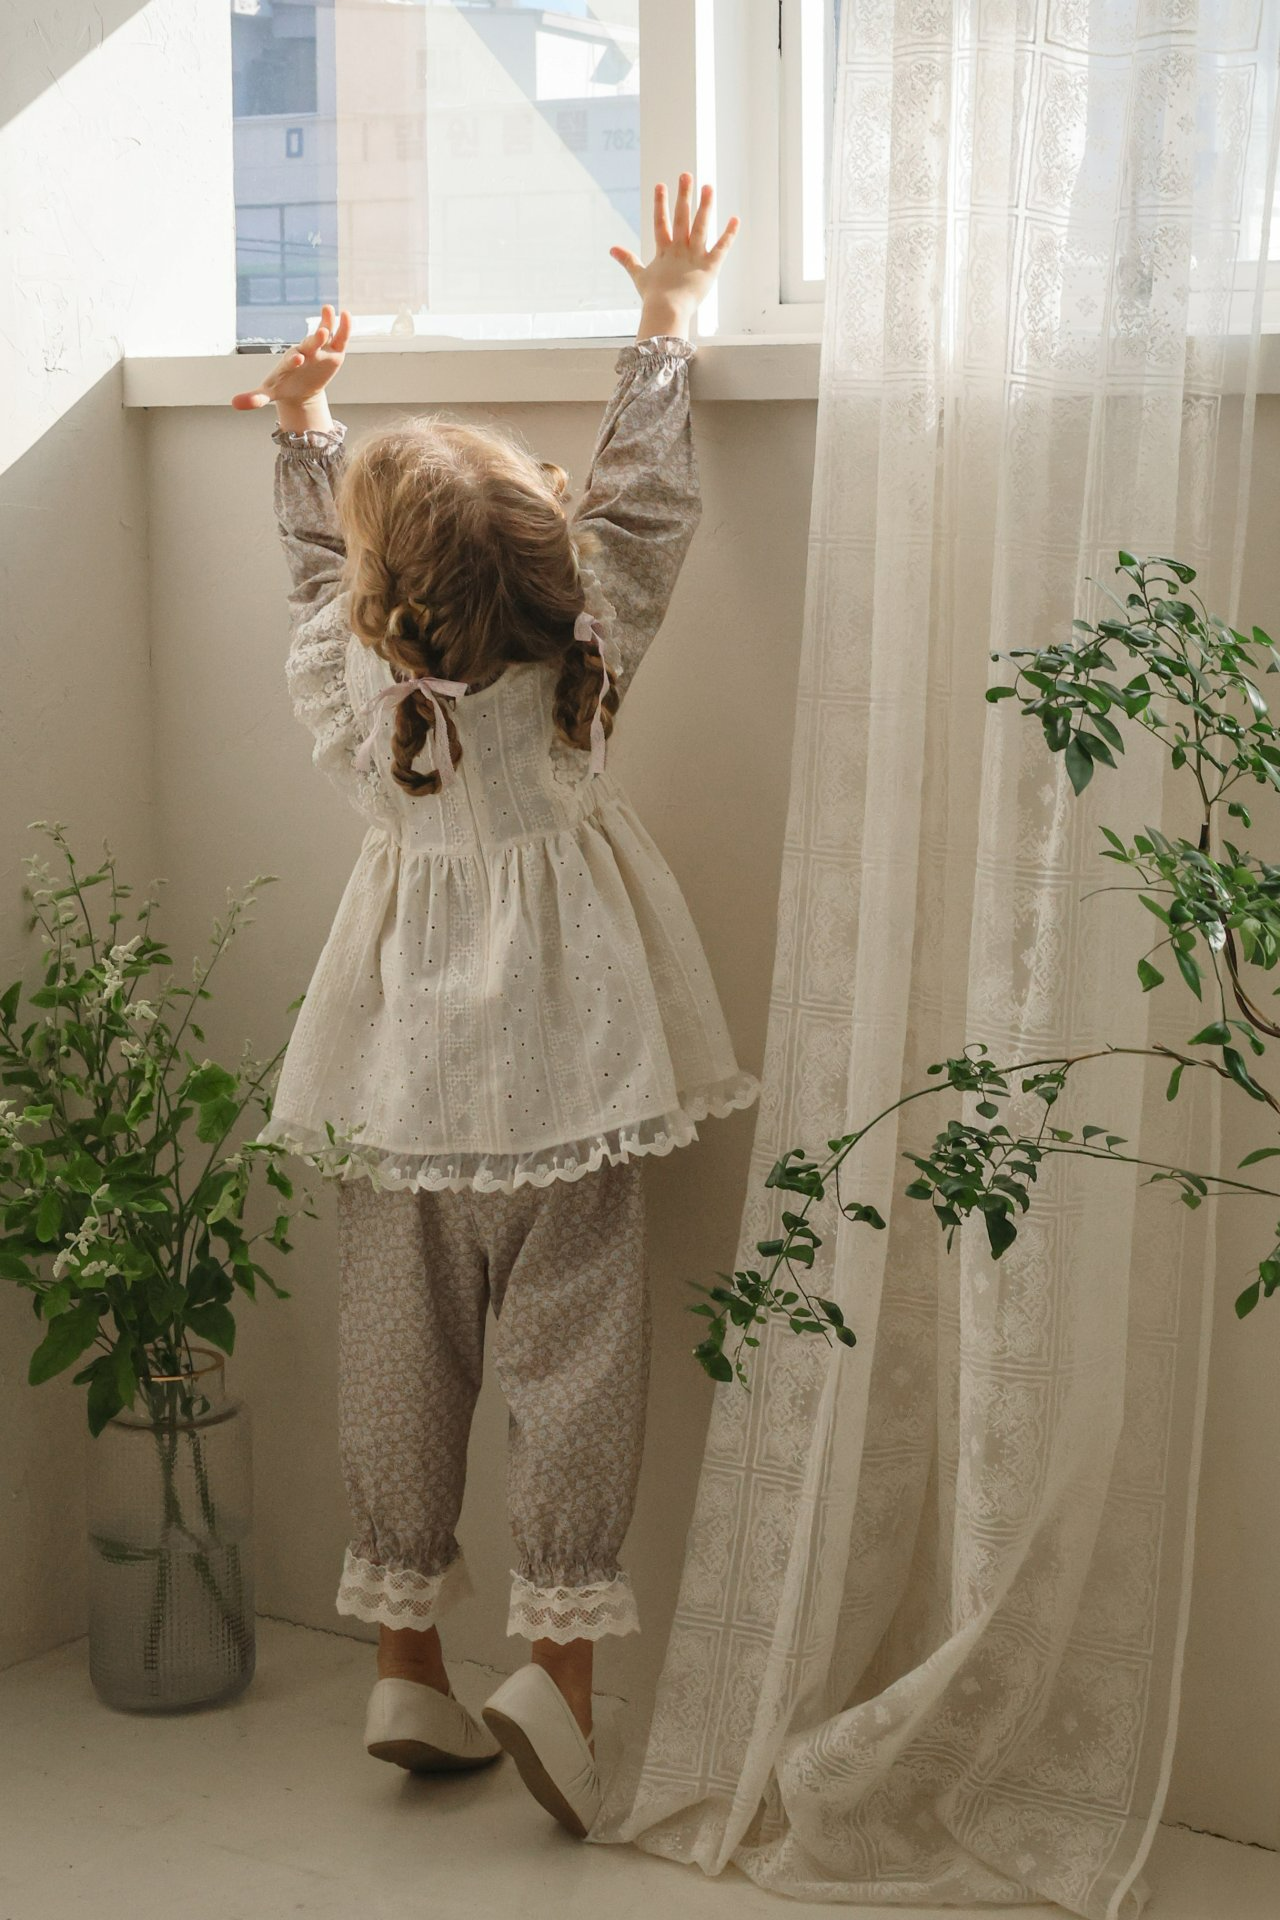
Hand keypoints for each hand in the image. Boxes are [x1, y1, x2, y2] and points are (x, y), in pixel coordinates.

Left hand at [231, 303, 351, 431]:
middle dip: (314, 339)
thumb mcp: (269, 393)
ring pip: (324, 335)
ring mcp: (320, 350)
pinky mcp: (334, 352)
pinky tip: (348, 314)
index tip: (297, 360)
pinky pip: (340, 338)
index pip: (292, 360)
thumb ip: (254, 398)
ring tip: (329, 311)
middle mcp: (305, 352)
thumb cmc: (284, 386)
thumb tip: (233, 403)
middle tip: (320, 333)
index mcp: (290, 362)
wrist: (300, 386)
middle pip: (310, 344)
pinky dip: (344, 328)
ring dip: (328, 323)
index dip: (294, 360)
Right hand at [611, 175, 738, 340]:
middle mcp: (679, 249)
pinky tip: (736, 219)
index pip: (661, 222)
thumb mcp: (639, 277)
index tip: (660, 185)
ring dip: (705, 205)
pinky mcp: (710, 266)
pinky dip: (729, 234)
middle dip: (683, 195)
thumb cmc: (653, 298)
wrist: (666, 311)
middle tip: (686, 175)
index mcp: (664, 251)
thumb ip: (627, 261)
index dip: (660, 204)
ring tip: (708, 187)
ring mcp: (695, 256)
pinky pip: (722, 247)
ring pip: (701, 226)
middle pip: (682, 218)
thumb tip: (611, 249)